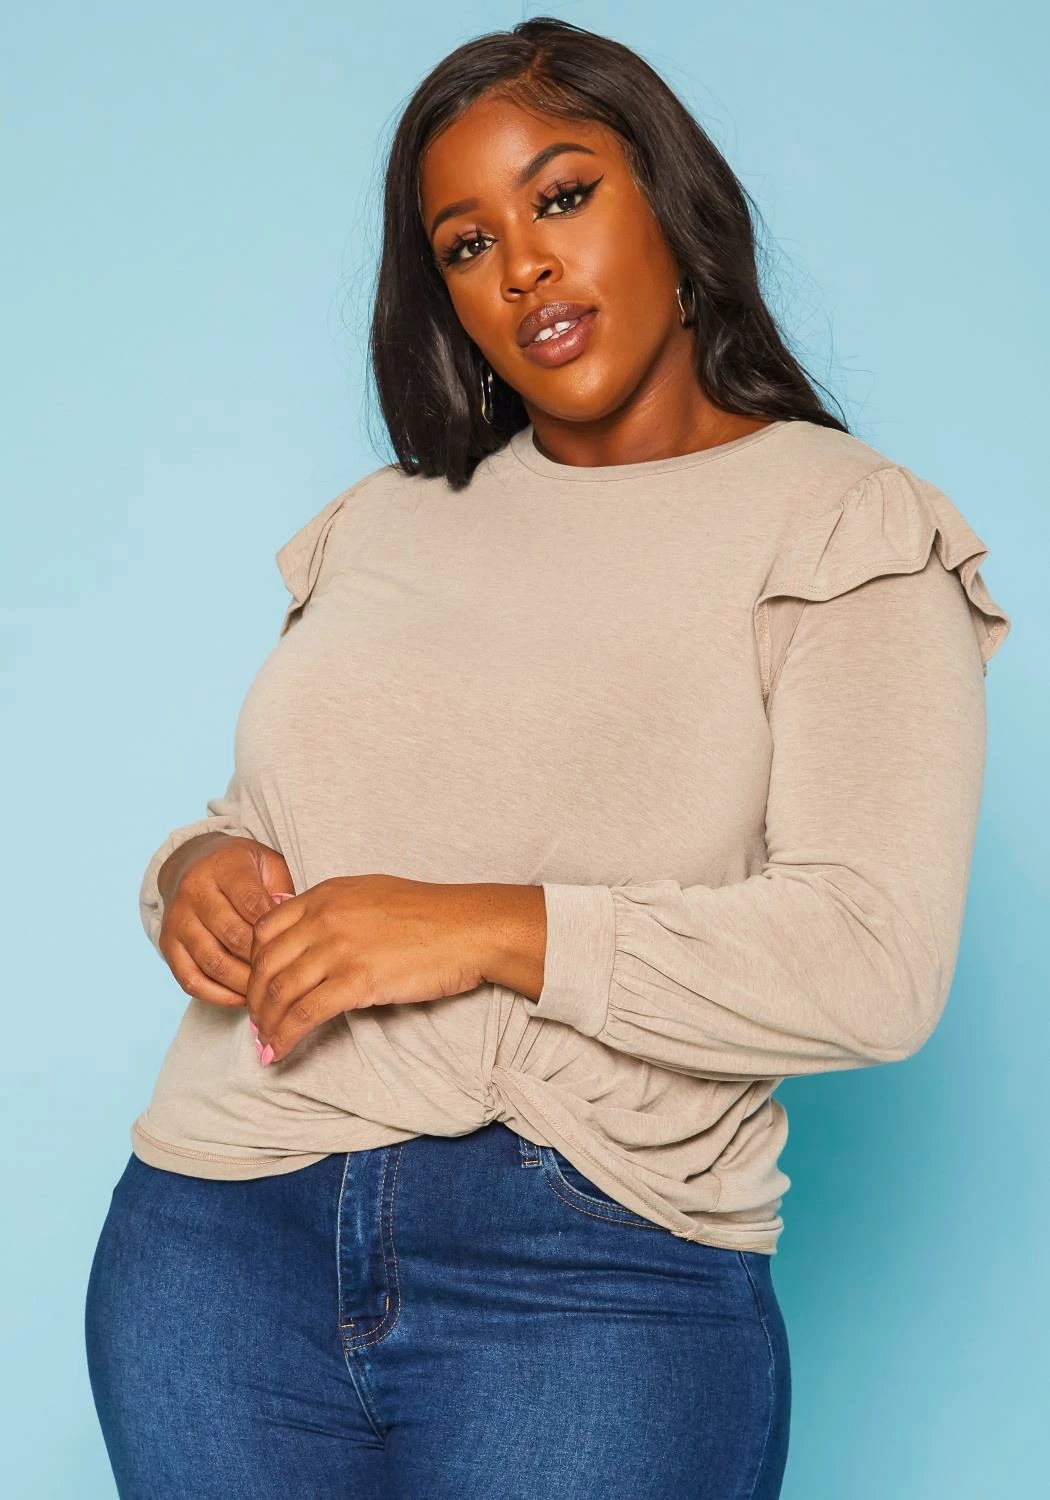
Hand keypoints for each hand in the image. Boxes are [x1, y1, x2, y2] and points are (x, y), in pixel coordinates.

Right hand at [157, 835, 293, 1006]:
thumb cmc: (245, 871)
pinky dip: (219, 996)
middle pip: (232, 935)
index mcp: (224, 867)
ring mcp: (178, 920)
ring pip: (212, 962)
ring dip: (244, 983)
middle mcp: (194, 891)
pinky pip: (191, 980)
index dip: (275, 929)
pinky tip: (243, 998)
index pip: (251, 903)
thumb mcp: (269, 866)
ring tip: (269, 991)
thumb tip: (295, 931)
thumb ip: (283, 892)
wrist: (195, 863)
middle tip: (288, 977)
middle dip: (263, 960)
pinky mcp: (167, 945)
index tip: (296, 947)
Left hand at [245, 873, 488, 1064]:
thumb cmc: (428, 914)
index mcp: (325, 895)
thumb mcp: (370, 895)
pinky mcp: (356, 981)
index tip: (258, 986)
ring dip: (267, 1024)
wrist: (467, 927)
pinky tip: (279, 1051)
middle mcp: (324, 918)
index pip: (264, 930)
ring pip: (279, 992)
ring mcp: (338, 949)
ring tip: (266, 1043)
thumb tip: (309, 933)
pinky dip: (285, 1037)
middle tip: (259, 1022)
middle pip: (264, 965)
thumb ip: (334, 909)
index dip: (252, 964)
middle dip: (254, 1000)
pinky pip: (305, 1014)